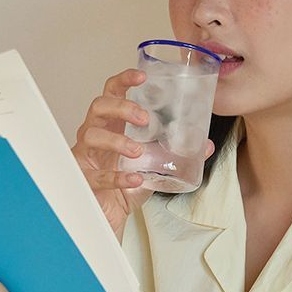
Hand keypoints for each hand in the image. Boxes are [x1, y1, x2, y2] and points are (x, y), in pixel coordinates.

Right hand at [72, 69, 215, 239]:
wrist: (112, 215)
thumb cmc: (126, 185)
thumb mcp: (155, 166)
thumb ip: (177, 154)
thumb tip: (206, 145)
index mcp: (111, 125)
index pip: (112, 93)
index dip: (123, 81)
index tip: (142, 77)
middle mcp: (95, 134)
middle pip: (98, 106)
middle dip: (122, 108)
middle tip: (144, 119)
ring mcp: (85, 156)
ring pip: (91, 135)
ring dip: (116, 140)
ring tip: (137, 151)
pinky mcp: (84, 179)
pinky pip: (97, 175)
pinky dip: (117, 177)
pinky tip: (134, 179)